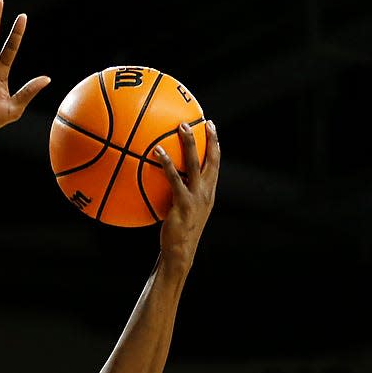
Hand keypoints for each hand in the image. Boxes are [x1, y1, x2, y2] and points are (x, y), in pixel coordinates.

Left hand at [154, 120, 219, 266]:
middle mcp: (206, 193)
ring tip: (181, 127)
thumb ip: (179, 193)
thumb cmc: (178, 233)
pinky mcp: (183, 203)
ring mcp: (196, 198)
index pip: (215, 164)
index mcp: (209, 193)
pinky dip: (167, 164)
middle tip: (201, 120)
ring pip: (195, 164)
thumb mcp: (183, 210)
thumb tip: (164, 179)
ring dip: (189, 144)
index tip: (210, 126)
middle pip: (211, 160)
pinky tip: (157, 153)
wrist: (180, 252)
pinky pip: (175, 179)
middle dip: (208, 138)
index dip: (215, 144)